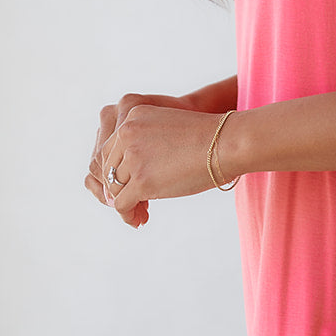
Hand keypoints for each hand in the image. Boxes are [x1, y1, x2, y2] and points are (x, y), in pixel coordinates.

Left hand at [85, 81, 237, 228]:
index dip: (120, 171)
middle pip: (108, 168)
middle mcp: (126, 132)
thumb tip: (130, 179)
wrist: (226, 142)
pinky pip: (122, 204)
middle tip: (137, 202)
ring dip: (125, 203)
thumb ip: (145, 144)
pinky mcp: (141, 180)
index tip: (133, 184)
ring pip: (115, 188)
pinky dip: (127, 215)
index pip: (110, 149)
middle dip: (120, 187)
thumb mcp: (166, 129)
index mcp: (132, 115)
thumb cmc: (207, 138)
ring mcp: (132, 156)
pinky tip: (139, 220)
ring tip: (141, 214)